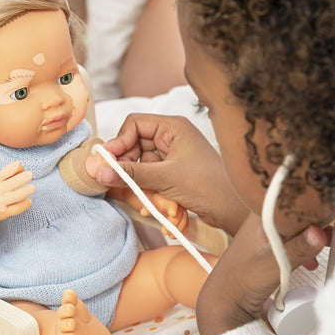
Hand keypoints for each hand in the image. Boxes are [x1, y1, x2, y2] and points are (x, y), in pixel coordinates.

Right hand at [0, 161, 34, 218]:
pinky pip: (17, 209)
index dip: (11, 168)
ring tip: (32, 187)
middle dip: (21, 178)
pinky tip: (28, 201)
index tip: (18, 164)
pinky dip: (24, 204)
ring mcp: (1, 202)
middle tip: (30, 174)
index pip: (3, 173)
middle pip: (11, 184)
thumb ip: (10, 173)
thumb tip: (22, 168)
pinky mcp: (4, 212)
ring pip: (16, 196)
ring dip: (25, 191)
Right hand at [88, 114, 246, 234]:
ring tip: (139, 194)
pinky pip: (149, 175)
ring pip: (140, 162)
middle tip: (116, 180)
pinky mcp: (174, 173)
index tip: (108, 161)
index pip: (135, 124)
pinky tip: (149, 199)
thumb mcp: (165, 178)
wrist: (235, 210)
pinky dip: (145, 187)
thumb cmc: (208, 187)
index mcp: (174, 127)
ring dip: (136, 178)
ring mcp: (173, 156)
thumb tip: (100, 170)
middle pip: (134, 143)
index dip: (119, 141)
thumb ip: (130, 174)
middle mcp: (172, 137)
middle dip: (126, 163)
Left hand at [138, 190, 189, 235]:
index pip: (172, 204)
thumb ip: (147, 208)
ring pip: (184, 220)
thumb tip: (143, 212)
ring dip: (178, 230)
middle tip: (165, 232)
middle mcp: (178, 204)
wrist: (160, 200)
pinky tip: (175, 236)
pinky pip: (186, 225)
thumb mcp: (149, 204)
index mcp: (168, 199)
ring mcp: (182, 211)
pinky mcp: (184, 218)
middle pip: (180, 214)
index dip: (172, 209)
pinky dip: (182, 232)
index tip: (172, 214)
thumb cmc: (155, 203)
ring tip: (170, 236)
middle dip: (174, 224)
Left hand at [196, 215, 331, 334]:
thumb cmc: (243, 281)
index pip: (296, 200)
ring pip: (301, 228)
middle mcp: (265, 217)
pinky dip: (308, 248)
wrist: (224, 301)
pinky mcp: (270, 246)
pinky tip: (314, 262)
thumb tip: (320, 231)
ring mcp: (267, 232)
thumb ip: (297, 249)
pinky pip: (295, 240)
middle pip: (302, 214)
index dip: (320, 206)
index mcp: (262, 213)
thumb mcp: (273, 266)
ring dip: (320, 238)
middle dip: (326, 225)